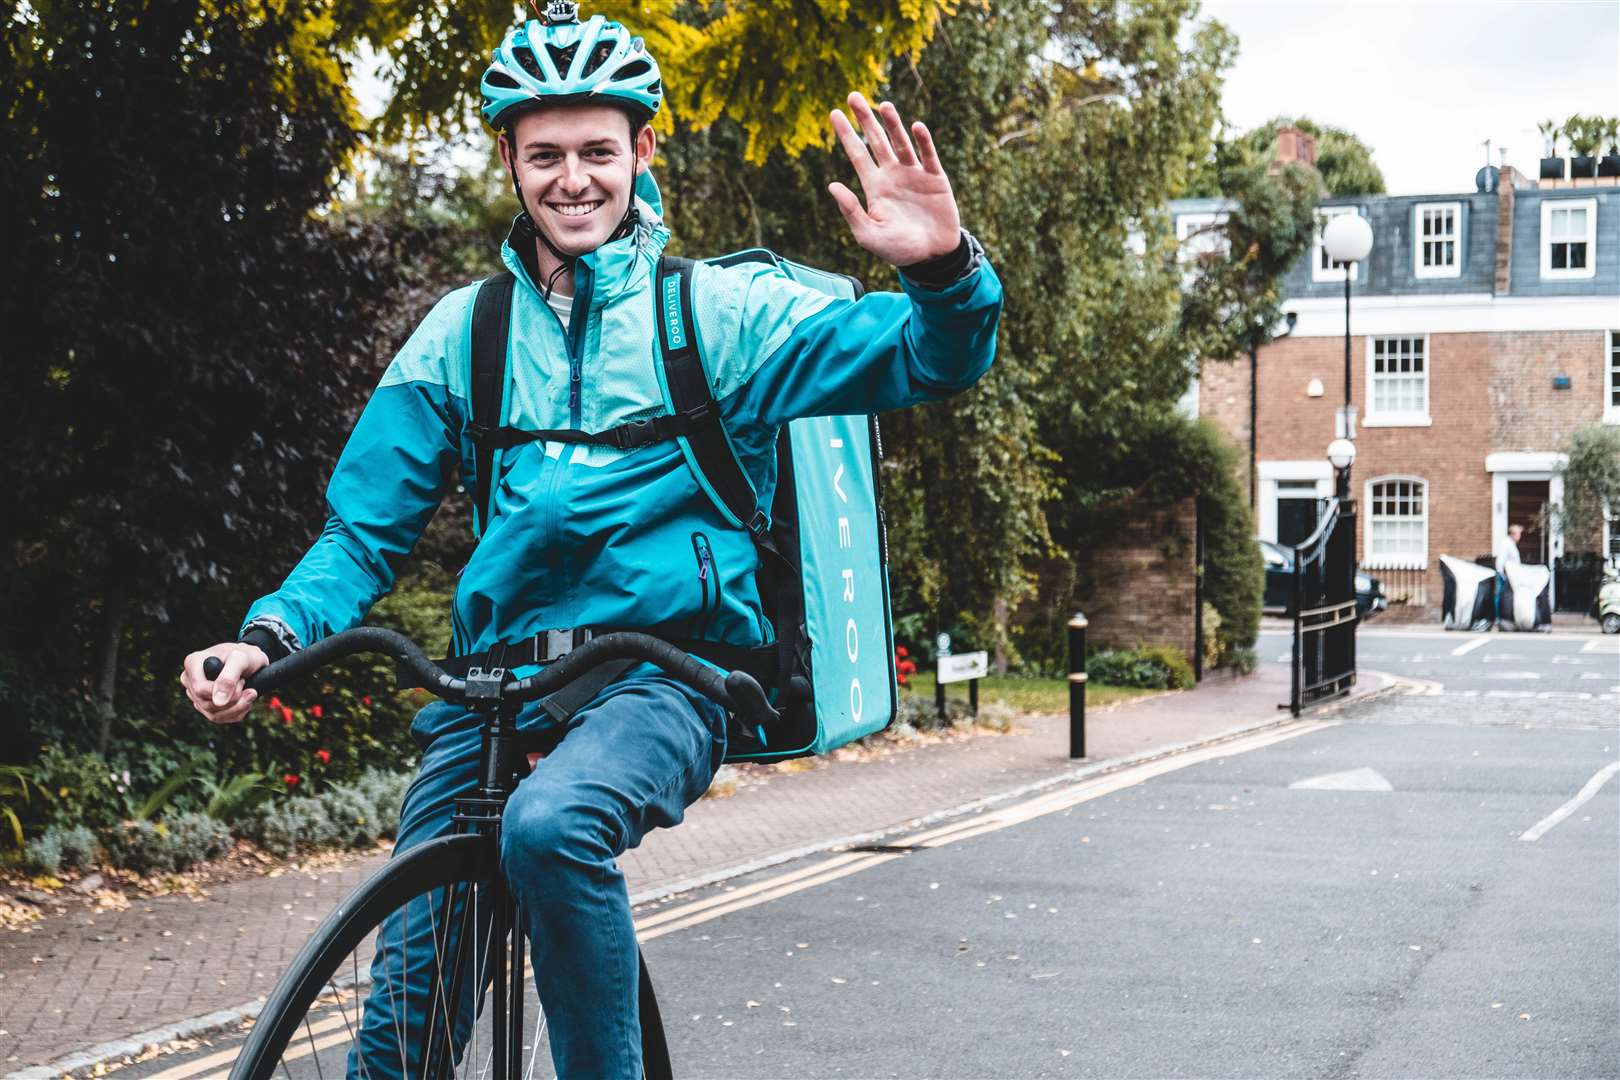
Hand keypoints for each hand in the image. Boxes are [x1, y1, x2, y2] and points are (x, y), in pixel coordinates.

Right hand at [182, 642, 268, 723]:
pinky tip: (246, 701)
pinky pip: (219, 718)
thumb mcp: (241, 659)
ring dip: (237, 708)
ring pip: (212, 715)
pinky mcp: (205, 705)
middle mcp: (190, 679)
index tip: (242, 681)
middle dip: (233, 700)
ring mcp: (196, 694)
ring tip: (250, 693)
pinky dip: (236, 713)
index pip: (200, 689)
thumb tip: (218, 701)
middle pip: (206, 704)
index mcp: (193, 662)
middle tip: (247, 686)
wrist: (251, 662)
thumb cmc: (245, 656)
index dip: (224, 691)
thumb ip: (229, 677)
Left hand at [827, 92, 960, 266]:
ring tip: (884, 105)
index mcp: (875, 187)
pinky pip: (928, 156)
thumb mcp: (868, 235)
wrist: (931, 257)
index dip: (846, 134)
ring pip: (901, 143)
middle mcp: (893, 175)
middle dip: (865, 119)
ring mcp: (914, 175)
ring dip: (893, 124)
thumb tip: (832, 185)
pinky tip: (916, 127)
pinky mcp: (936, 179)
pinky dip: (923, 142)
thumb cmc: (897, 249)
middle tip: (853, 96)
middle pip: (876, 141)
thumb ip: (851, 211)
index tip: (834, 113)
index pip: (858, 154)